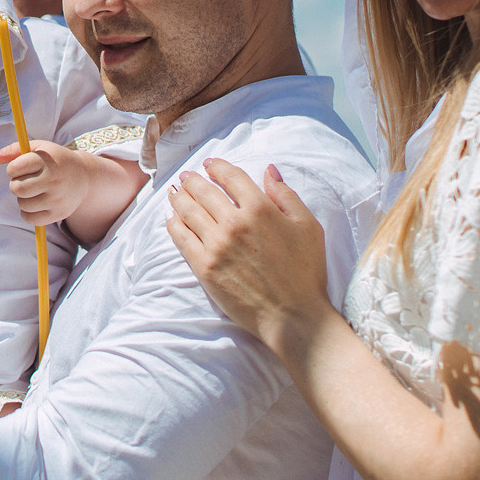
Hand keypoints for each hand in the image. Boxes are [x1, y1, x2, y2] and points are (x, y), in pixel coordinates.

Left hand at [0, 139, 98, 226]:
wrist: (84, 177)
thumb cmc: (54, 160)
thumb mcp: (37, 148)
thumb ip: (13, 150)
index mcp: (46, 160)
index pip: (14, 168)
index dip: (12, 169)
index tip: (21, 167)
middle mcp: (53, 179)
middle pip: (16, 189)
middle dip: (15, 185)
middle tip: (26, 181)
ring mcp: (57, 198)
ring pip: (22, 204)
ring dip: (22, 198)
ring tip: (33, 191)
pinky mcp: (58, 214)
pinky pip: (30, 219)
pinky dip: (27, 213)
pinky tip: (35, 203)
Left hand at [166, 159, 331, 350]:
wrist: (293, 315)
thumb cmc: (306, 272)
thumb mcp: (308, 226)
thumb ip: (286, 195)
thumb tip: (269, 170)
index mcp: (261, 209)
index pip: (231, 177)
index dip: (217, 167)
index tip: (209, 164)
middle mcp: (235, 223)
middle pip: (204, 192)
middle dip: (193, 181)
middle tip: (186, 177)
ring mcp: (217, 245)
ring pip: (189, 211)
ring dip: (179, 198)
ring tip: (175, 193)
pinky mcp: (204, 267)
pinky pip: (181, 238)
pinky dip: (174, 224)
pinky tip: (172, 219)